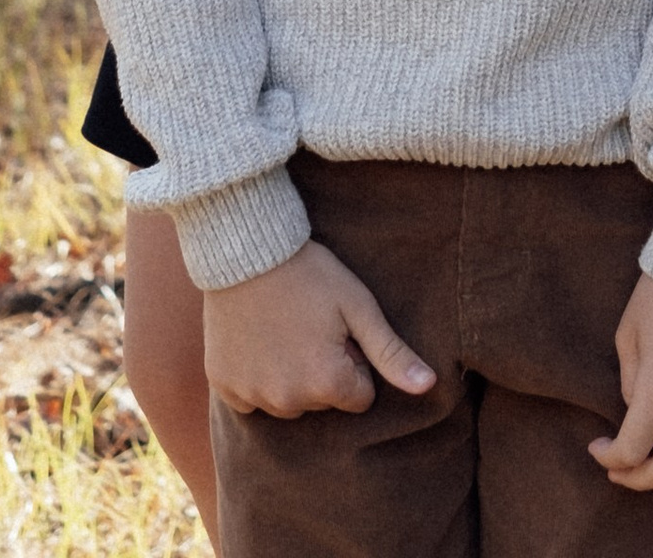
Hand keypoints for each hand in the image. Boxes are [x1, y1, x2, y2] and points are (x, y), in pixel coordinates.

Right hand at [201, 239, 436, 419]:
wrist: (247, 250)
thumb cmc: (311, 273)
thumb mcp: (358, 305)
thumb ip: (391, 352)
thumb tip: (428, 386)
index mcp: (326, 383)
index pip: (360, 396)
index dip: (354, 361)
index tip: (340, 331)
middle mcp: (288, 401)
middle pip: (323, 402)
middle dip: (323, 370)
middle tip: (311, 325)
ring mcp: (252, 396)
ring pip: (288, 402)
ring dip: (290, 376)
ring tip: (284, 329)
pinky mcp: (224, 388)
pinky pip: (251, 398)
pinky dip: (256, 376)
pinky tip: (257, 340)